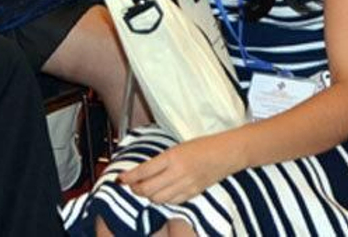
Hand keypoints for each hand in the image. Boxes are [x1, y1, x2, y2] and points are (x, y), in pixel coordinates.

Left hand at [120, 135, 243, 204]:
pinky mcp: (193, 193)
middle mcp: (178, 172)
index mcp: (172, 157)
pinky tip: (161, 193)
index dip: (129, 177)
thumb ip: (160, 160)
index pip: (144, 171)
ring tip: (145, 189)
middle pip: (148, 189)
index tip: (121, 178)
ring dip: (148, 195)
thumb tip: (142, 171)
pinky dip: (163, 200)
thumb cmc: (202, 146)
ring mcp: (186, 185)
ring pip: (158, 199)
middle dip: (136, 189)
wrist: (226, 153)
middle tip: (131, 184)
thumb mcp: (177, 147)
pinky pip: (172, 202)